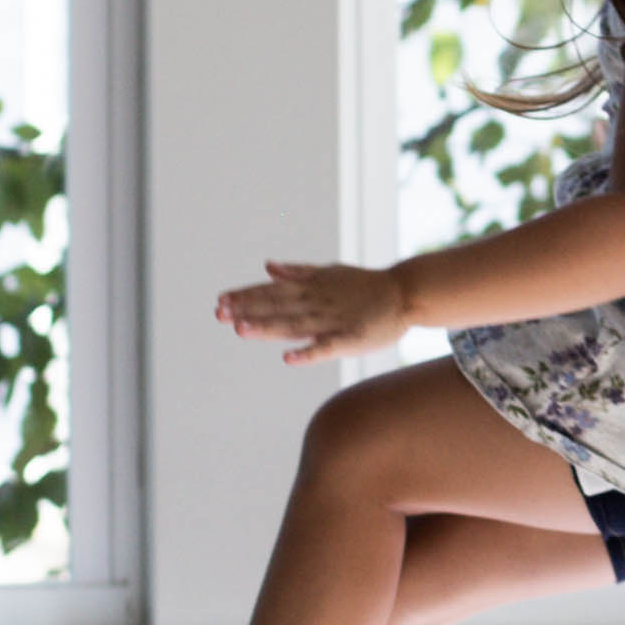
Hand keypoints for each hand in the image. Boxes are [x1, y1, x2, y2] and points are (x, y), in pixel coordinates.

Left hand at [216, 257, 408, 364]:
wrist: (405, 293)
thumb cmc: (365, 285)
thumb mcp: (330, 272)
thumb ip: (298, 271)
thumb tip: (268, 266)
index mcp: (311, 288)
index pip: (273, 292)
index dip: (246, 296)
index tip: (220, 302)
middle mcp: (317, 302)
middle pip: (277, 306)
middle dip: (248, 309)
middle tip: (219, 314)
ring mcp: (332, 320)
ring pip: (295, 324)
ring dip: (268, 327)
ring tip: (241, 330)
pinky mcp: (350, 338)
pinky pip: (327, 347)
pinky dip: (309, 352)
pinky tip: (289, 358)